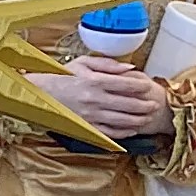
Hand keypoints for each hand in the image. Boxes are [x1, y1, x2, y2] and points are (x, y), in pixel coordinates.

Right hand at [27, 54, 171, 139]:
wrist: (40, 94)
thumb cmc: (62, 76)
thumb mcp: (83, 63)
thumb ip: (108, 64)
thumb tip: (130, 68)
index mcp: (96, 81)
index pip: (127, 84)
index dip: (142, 86)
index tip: (148, 86)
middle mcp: (95, 99)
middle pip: (130, 104)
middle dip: (146, 105)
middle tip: (155, 104)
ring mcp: (91, 115)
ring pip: (123, 120)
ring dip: (139, 119)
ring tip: (147, 117)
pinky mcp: (87, 127)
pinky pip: (110, 132)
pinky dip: (124, 132)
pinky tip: (132, 129)